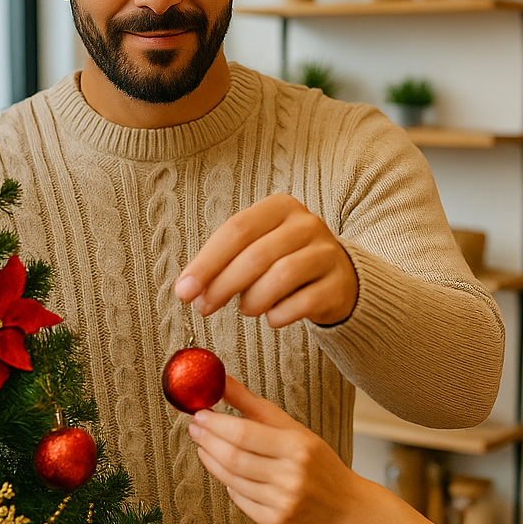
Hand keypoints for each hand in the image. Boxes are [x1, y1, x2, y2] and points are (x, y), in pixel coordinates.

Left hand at [175, 193, 356, 326]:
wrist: (337, 276)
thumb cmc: (285, 259)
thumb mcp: (256, 247)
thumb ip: (224, 261)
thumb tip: (188, 288)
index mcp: (280, 207)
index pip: (236, 230)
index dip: (206, 262)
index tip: (184, 291)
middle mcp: (307, 224)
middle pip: (256, 255)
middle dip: (223, 285)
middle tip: (204, 307)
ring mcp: (326, 253)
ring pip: (281, 277)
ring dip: (253, 300)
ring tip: (246, 308)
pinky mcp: (338, 285)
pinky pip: (302, 303)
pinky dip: (279, 315)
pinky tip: (272, 316)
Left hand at [189, 378, 364, 523]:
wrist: (343, 503)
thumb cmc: (316, 459)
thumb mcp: (292, 428)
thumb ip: (253, 405)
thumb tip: (221, 381)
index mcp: (298, 447)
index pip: (244, 433)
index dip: (216, 424)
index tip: (199, 414)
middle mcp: (291, 476)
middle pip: (234, 457)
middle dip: (207, 440)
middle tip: (194, 428)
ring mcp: (282, 502)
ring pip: (231, 479)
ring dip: (211, 461)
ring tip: (204, 447)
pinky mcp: (275, 522)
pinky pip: (239, 499)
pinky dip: (228, 483)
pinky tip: (227, 472)